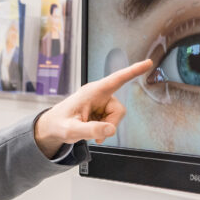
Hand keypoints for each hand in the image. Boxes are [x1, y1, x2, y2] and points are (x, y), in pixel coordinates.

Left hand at [34, 59, 152, 157]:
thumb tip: (110, 129)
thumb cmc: (58, 124)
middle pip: (119, 110)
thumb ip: (90, 130)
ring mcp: (100, 103)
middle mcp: (98, 95)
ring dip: (105, 128)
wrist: (52, 128)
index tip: (148, 63)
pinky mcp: (101, 110)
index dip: (133, 71)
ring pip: (116, 117)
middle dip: (110, 125)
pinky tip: (91, 130)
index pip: (116, 79)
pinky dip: (103, 129)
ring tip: (89, 131)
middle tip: (96, 136)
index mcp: (92, 92)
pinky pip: (111, 121)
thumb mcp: (71, 130)